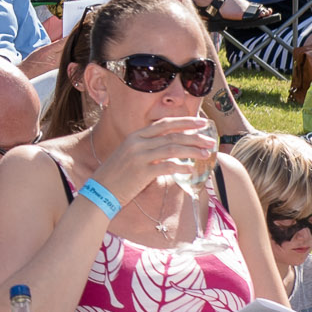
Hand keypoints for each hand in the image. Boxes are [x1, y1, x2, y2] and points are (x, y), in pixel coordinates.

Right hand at [94, 115, 216, 202]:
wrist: (100, 190)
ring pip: (172, 149)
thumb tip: (172, 146)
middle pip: (172, 135)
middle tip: (210, 140)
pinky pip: (166, 167)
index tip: (201, 122)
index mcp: (135, 135)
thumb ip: (148, 147)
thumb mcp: (130, 154)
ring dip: (192, 150)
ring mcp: (139, 157)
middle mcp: (137, 142)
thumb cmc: (118, 174)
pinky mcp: (141, 172)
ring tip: (206, 153)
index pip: (164, 124)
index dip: (185, 122)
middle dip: (194, 136)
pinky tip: (191, 169)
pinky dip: (181, 167)